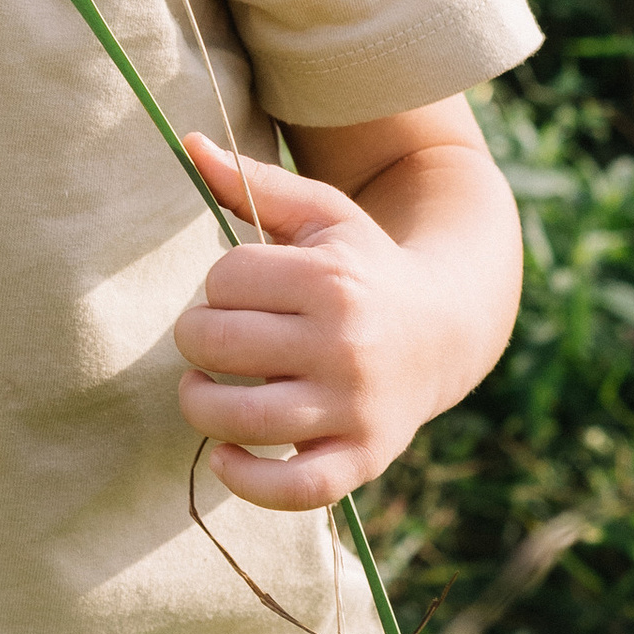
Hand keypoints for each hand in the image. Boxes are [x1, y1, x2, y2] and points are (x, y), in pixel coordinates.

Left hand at [173, 129, 463, 512]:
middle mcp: (345, 344)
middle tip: (214, 341)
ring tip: (204, 392)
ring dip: (200, 405)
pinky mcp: (363, 458)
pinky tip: (227, 454)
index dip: (217, 285)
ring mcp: (355, 407)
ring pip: (240, 419)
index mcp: (331, 280)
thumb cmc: (363, 267)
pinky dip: (246, 480)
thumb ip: (254, 183)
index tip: (241, 292)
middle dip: (197, 339)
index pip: (224, 280)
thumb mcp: (322, 216)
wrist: (446, 328)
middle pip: (217, 344)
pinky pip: (292, 489)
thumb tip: (186, 144)